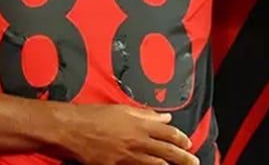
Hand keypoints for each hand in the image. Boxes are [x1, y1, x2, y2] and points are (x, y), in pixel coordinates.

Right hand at [55, 104, 197, 164]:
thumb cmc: (97, 115)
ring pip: (155, 164)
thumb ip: (146, 114)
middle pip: (167, 151)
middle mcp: (138, 140)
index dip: (181, 139)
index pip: (168, 133)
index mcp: (141, 124)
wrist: (74, 128)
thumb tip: (164, 118)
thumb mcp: (124, 110)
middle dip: (183, 157)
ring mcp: (128, 156)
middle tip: (195, 161)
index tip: (189, 143)